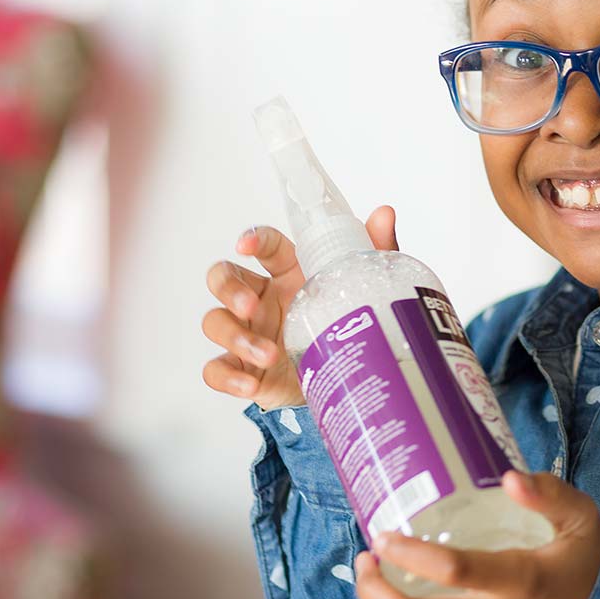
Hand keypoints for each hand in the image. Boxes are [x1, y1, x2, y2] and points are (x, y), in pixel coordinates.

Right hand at [202, 206, 398, 409]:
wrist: (342, 381)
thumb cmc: (344, 324)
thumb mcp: (363, 289)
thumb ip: (374, 251)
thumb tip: (384, 214)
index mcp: (287, 272)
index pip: (264, 245)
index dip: (252, 238)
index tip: (246, 245)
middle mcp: (260, 298)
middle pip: (223, 277)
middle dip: (229, 289)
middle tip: (250, 306)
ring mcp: (247, 332)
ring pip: (215, 322)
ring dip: (236, 338)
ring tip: (269, 355)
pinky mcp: (242, 367)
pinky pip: (216, 369)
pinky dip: (227, 377)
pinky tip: (250, 384)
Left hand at [354, 471, 599, 598]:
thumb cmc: (585, 563)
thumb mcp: (583, 519)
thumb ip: (550, 493)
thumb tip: (508, 477)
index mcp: (524, 581)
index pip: (457, 571)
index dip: (412, 553)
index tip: (384, 535)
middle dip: (376, 592)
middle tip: (366, 558)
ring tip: (372, 579)